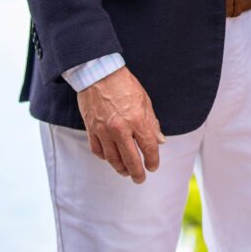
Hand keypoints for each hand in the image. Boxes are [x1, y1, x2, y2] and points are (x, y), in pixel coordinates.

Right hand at [77, 66, 164, 182]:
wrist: (99, 73)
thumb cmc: (123, 84)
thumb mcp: (144, 100)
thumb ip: (152, 122)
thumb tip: (159, 141)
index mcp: (137, 120)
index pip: (148, 148)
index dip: (152, 160)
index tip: (153, 166)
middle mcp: (120, 129)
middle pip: (130, 160)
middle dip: (137, 173)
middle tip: (140, 178)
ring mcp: (104, 131)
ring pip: (113, 159)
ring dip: (121, 168)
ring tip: (126, 172)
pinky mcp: (91, 129)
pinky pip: (98, 151)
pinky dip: (105, 157)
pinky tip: (110, 158)